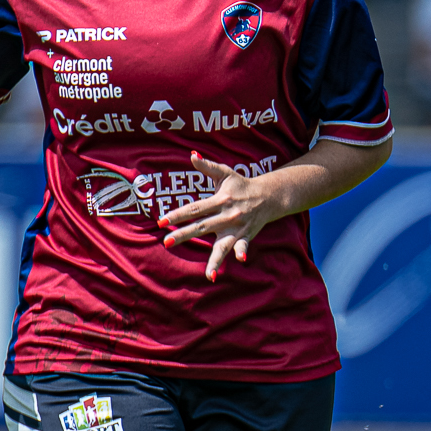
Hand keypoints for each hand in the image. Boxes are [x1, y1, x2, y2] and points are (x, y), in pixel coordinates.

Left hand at [157, 153, 287, 280]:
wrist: (270, 195)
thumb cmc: (242, 185)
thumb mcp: (225, 173)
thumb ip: (207, 166)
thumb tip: (192, 155)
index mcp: (219, 200)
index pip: (194, 208)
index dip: (177, 214)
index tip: (161, 221)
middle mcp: (227, 215)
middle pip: (202, 226)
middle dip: (184, 235)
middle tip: (166, 242)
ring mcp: (237, 227)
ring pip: (223, 245)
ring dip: (215, 260)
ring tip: (209, 275)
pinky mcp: (246, 235)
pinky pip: (243, 245)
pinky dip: (242, 252)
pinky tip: (240, 260)